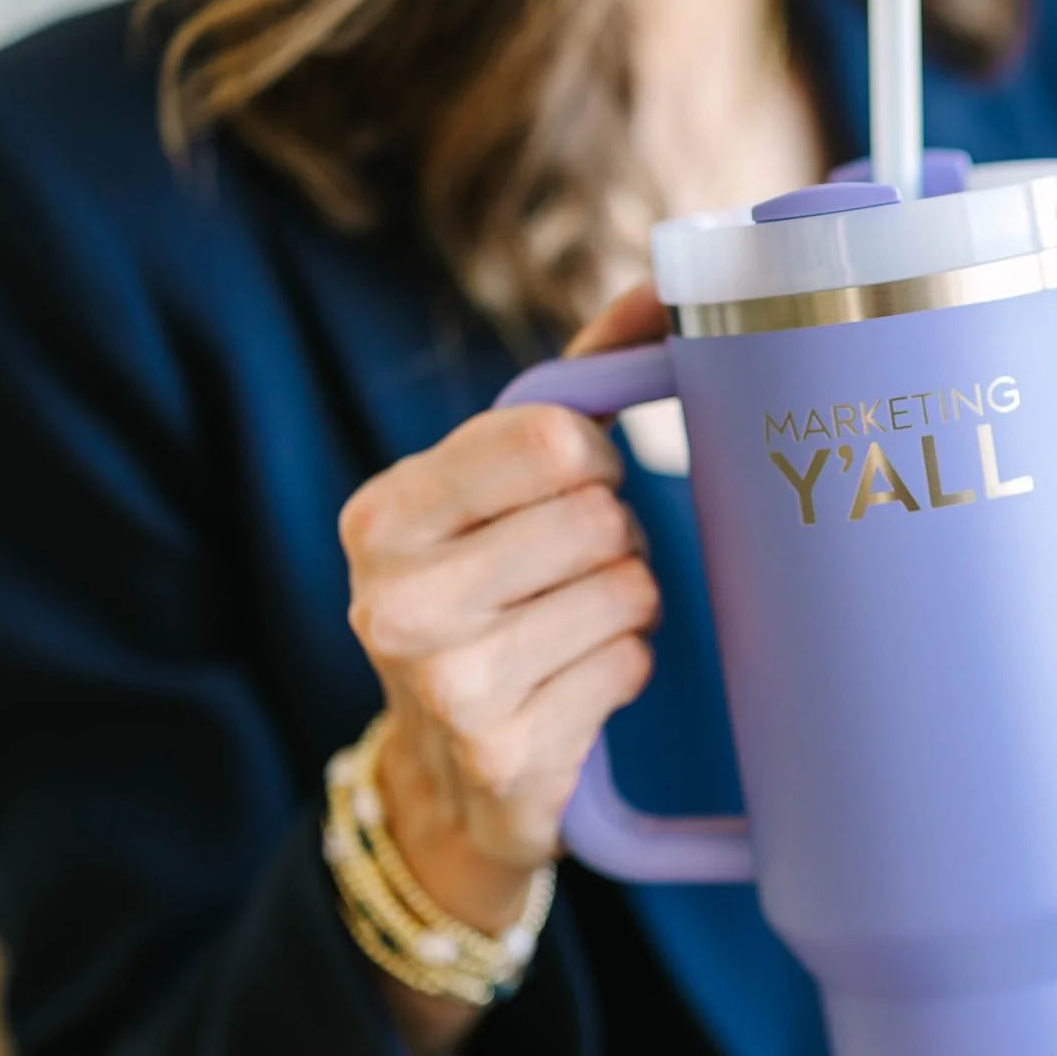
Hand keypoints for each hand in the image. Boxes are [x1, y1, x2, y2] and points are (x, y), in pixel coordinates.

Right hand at [339, 287, 669, 938]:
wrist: (448, 775)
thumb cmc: (492, 592)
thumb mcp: (498, 487)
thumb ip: (580, 378)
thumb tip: (672, 280)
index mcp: (385, 513)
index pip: (552, 438)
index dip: (594, 459)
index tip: (575, 485)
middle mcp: (396, 598)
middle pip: (602, 518)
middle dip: (617, 539)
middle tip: (576, 571)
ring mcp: (446, 685)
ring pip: (630, 592)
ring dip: (628, 606)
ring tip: (575, 627)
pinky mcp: (504, 754)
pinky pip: (632, 666)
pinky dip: (625, 668)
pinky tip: (574, 685)